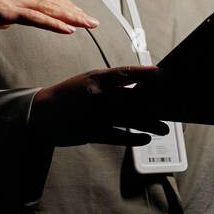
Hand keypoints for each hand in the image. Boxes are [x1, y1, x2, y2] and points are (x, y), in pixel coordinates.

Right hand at [0, 0, 99, 34]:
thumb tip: (7, 21)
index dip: (61, 4)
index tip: (76, 11)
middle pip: (52, 0)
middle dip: (74, 10)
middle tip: (92, 20)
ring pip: (50, 7)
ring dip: (72, 16)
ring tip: (89, 24)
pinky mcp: (9, 9)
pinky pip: (37, 18)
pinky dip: (55, 23)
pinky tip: (69, 30)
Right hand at [26, 66, 167, 146]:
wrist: (41, 112)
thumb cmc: (69, 94)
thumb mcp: (88, 81)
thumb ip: (111, 84)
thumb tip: (139, 86)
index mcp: (96, 78)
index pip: (126, 73)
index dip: (145, 74)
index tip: (162, 75)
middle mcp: (97, 95)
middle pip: (133, 99)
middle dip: (154, 104)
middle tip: (172, 108)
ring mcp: (95, 115)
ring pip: (129, 119)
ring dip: (150, 124)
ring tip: (164, 128)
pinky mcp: (92, 132)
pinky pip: (118, 136)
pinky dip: (133, 138)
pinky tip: (145, 139)